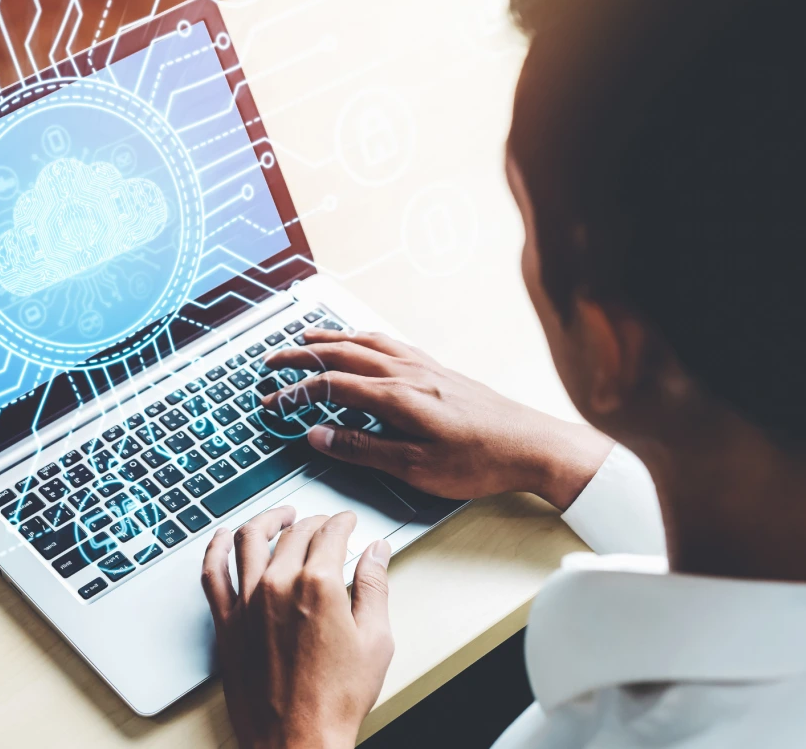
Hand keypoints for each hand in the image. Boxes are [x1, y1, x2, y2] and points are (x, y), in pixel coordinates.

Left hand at [202, 508, 393, 748]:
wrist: (297, 742)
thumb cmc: (335, 700)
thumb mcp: (375, 641)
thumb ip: (375, 587)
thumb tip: (377, 553)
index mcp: (318, 585)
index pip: (330, 533)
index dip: (342, 522)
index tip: (347, 522)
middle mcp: (278, 585)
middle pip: (294, 533)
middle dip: (313, 521)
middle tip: (324, 524)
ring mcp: (247, 602)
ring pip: (249, 539)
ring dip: (268, 520)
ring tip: (280, 517)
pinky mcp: (226, 622)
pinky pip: (213, 572)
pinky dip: (217, 547)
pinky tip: (224, 538)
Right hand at [262, 329, 613, 510]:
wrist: (533, 444)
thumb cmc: (479, 461)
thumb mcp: (415, 468)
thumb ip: (362, 449)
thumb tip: (318, 435)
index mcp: (397, 398)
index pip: (332, 386)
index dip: (296, 393)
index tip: (272, 403)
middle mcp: (407, 373)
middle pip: (343, 353)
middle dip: (302, 353)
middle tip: (273, 359)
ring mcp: (424, 367)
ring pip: (367, 341)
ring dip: (332, 337)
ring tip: (307, 337)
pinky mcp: (439, 369)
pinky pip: (390, 342)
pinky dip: (364, 337)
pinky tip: (363, 341)